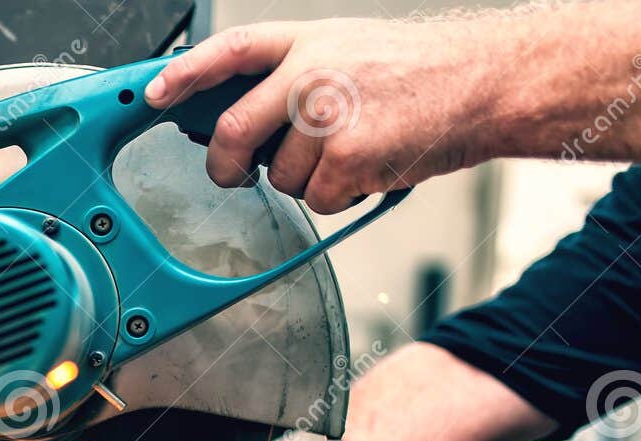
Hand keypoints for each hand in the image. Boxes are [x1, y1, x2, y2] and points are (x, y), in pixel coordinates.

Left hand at [145, 18, 501, 212]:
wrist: (486, 82)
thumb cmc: (419, 73)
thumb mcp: (347, 52)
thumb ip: (292, 77)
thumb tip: (244, 121)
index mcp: (305, 42)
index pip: (227, 52)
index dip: (184, 75)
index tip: (154, 95)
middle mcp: (309, 74)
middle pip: (234, 131)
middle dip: (226, 164)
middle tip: (234, 174)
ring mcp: (326, 115)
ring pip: (282, 176)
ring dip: (310, 180)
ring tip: (354, 151)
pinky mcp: (347, 156)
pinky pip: (318, 199)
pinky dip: (341, 197)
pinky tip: (371, 168)